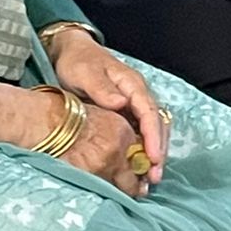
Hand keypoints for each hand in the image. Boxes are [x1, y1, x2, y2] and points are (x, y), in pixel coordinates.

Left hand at [46, 30, 170, 182]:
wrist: (71, 52)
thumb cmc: (78, 62)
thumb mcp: (85, 73)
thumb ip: (102, 88)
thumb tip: (121, 103)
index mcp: (132, 84)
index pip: (149, 112)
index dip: (153, 136)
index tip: (153, 158)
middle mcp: (138, 95)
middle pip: (157, 124)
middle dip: (158, 151)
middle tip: (154, 176)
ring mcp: (134, 104)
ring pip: (152, 130)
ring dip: (154, 153)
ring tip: (150, 178)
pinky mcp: (126, 112)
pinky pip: (141, 132)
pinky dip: (143, 150)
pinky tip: (138, 166)